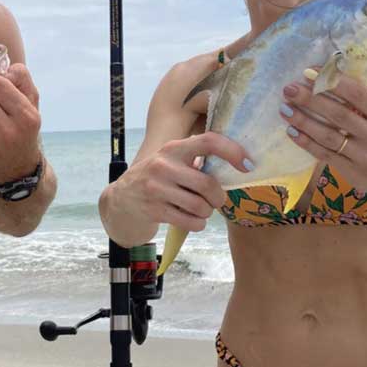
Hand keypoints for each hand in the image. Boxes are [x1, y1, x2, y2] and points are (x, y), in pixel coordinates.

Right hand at [119, 132, 251, 232]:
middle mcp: (163, 165)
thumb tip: (234, 162)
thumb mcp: (169, 163)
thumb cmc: (154, 181)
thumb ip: (194, 160)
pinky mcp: (154, 210)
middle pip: (208, 184)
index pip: (208, 142)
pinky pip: (190, 221)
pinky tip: (191, 220)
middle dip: (218, 198)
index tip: (247, 165)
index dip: (232, 151)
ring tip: (200, 211)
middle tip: (216, 201)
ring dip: (206, 213)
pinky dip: (197, 224)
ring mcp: (156, 189)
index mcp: (173, 149)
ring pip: (200, 206)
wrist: (119, 203)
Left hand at [278, 73, 366, 200]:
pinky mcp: (353, 172)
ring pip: (329, 136)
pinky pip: (325, 155)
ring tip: (285, 109)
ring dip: (303, 121)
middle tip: (289, 89)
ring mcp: (365, 156)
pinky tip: (292, 131)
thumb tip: (331, 78)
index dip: (332, 81)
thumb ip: (365, 103)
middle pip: (338, 114)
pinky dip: (307, 142)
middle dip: (311, 99)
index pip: (358, 93)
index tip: (310, 72)